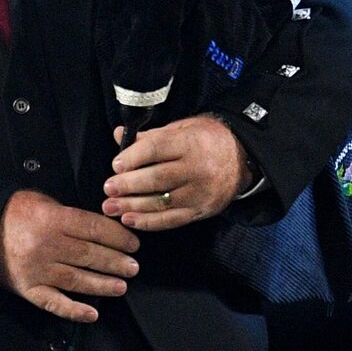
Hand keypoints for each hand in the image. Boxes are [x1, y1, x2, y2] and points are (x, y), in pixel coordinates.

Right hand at [0, 189, 138, 322]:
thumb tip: (101, 228)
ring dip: (103, 285)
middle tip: (133, 266)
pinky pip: (54, 303)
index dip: (118, 237)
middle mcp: (45, 245)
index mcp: (51, 219)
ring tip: (121, 286)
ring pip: (78, 280)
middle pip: (90, 255)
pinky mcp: (28, 288)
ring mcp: (36, 269)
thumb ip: (70, 215)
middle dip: (116, 262)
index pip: (93, 228)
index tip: (132, 243)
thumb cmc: (12, 212)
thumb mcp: (43, 201)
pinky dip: (75, 310)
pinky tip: (91, 312)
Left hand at [102, 116, 253, 230]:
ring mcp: (201, 192)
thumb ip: (150, 135)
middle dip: (129, 186)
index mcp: (189, 143)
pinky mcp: (202, 210)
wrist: (243, 157)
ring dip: (133, 207)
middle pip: (158, 179)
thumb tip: (118, 135)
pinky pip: (173, 220)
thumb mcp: (181, 128)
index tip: (115, 166)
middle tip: (108, 189)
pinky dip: (150, 222)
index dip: (133, 158)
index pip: (156, 149)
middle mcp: (197, 169)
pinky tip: (130, 220)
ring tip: (110, 208)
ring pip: (163, 202)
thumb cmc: (205, 139)